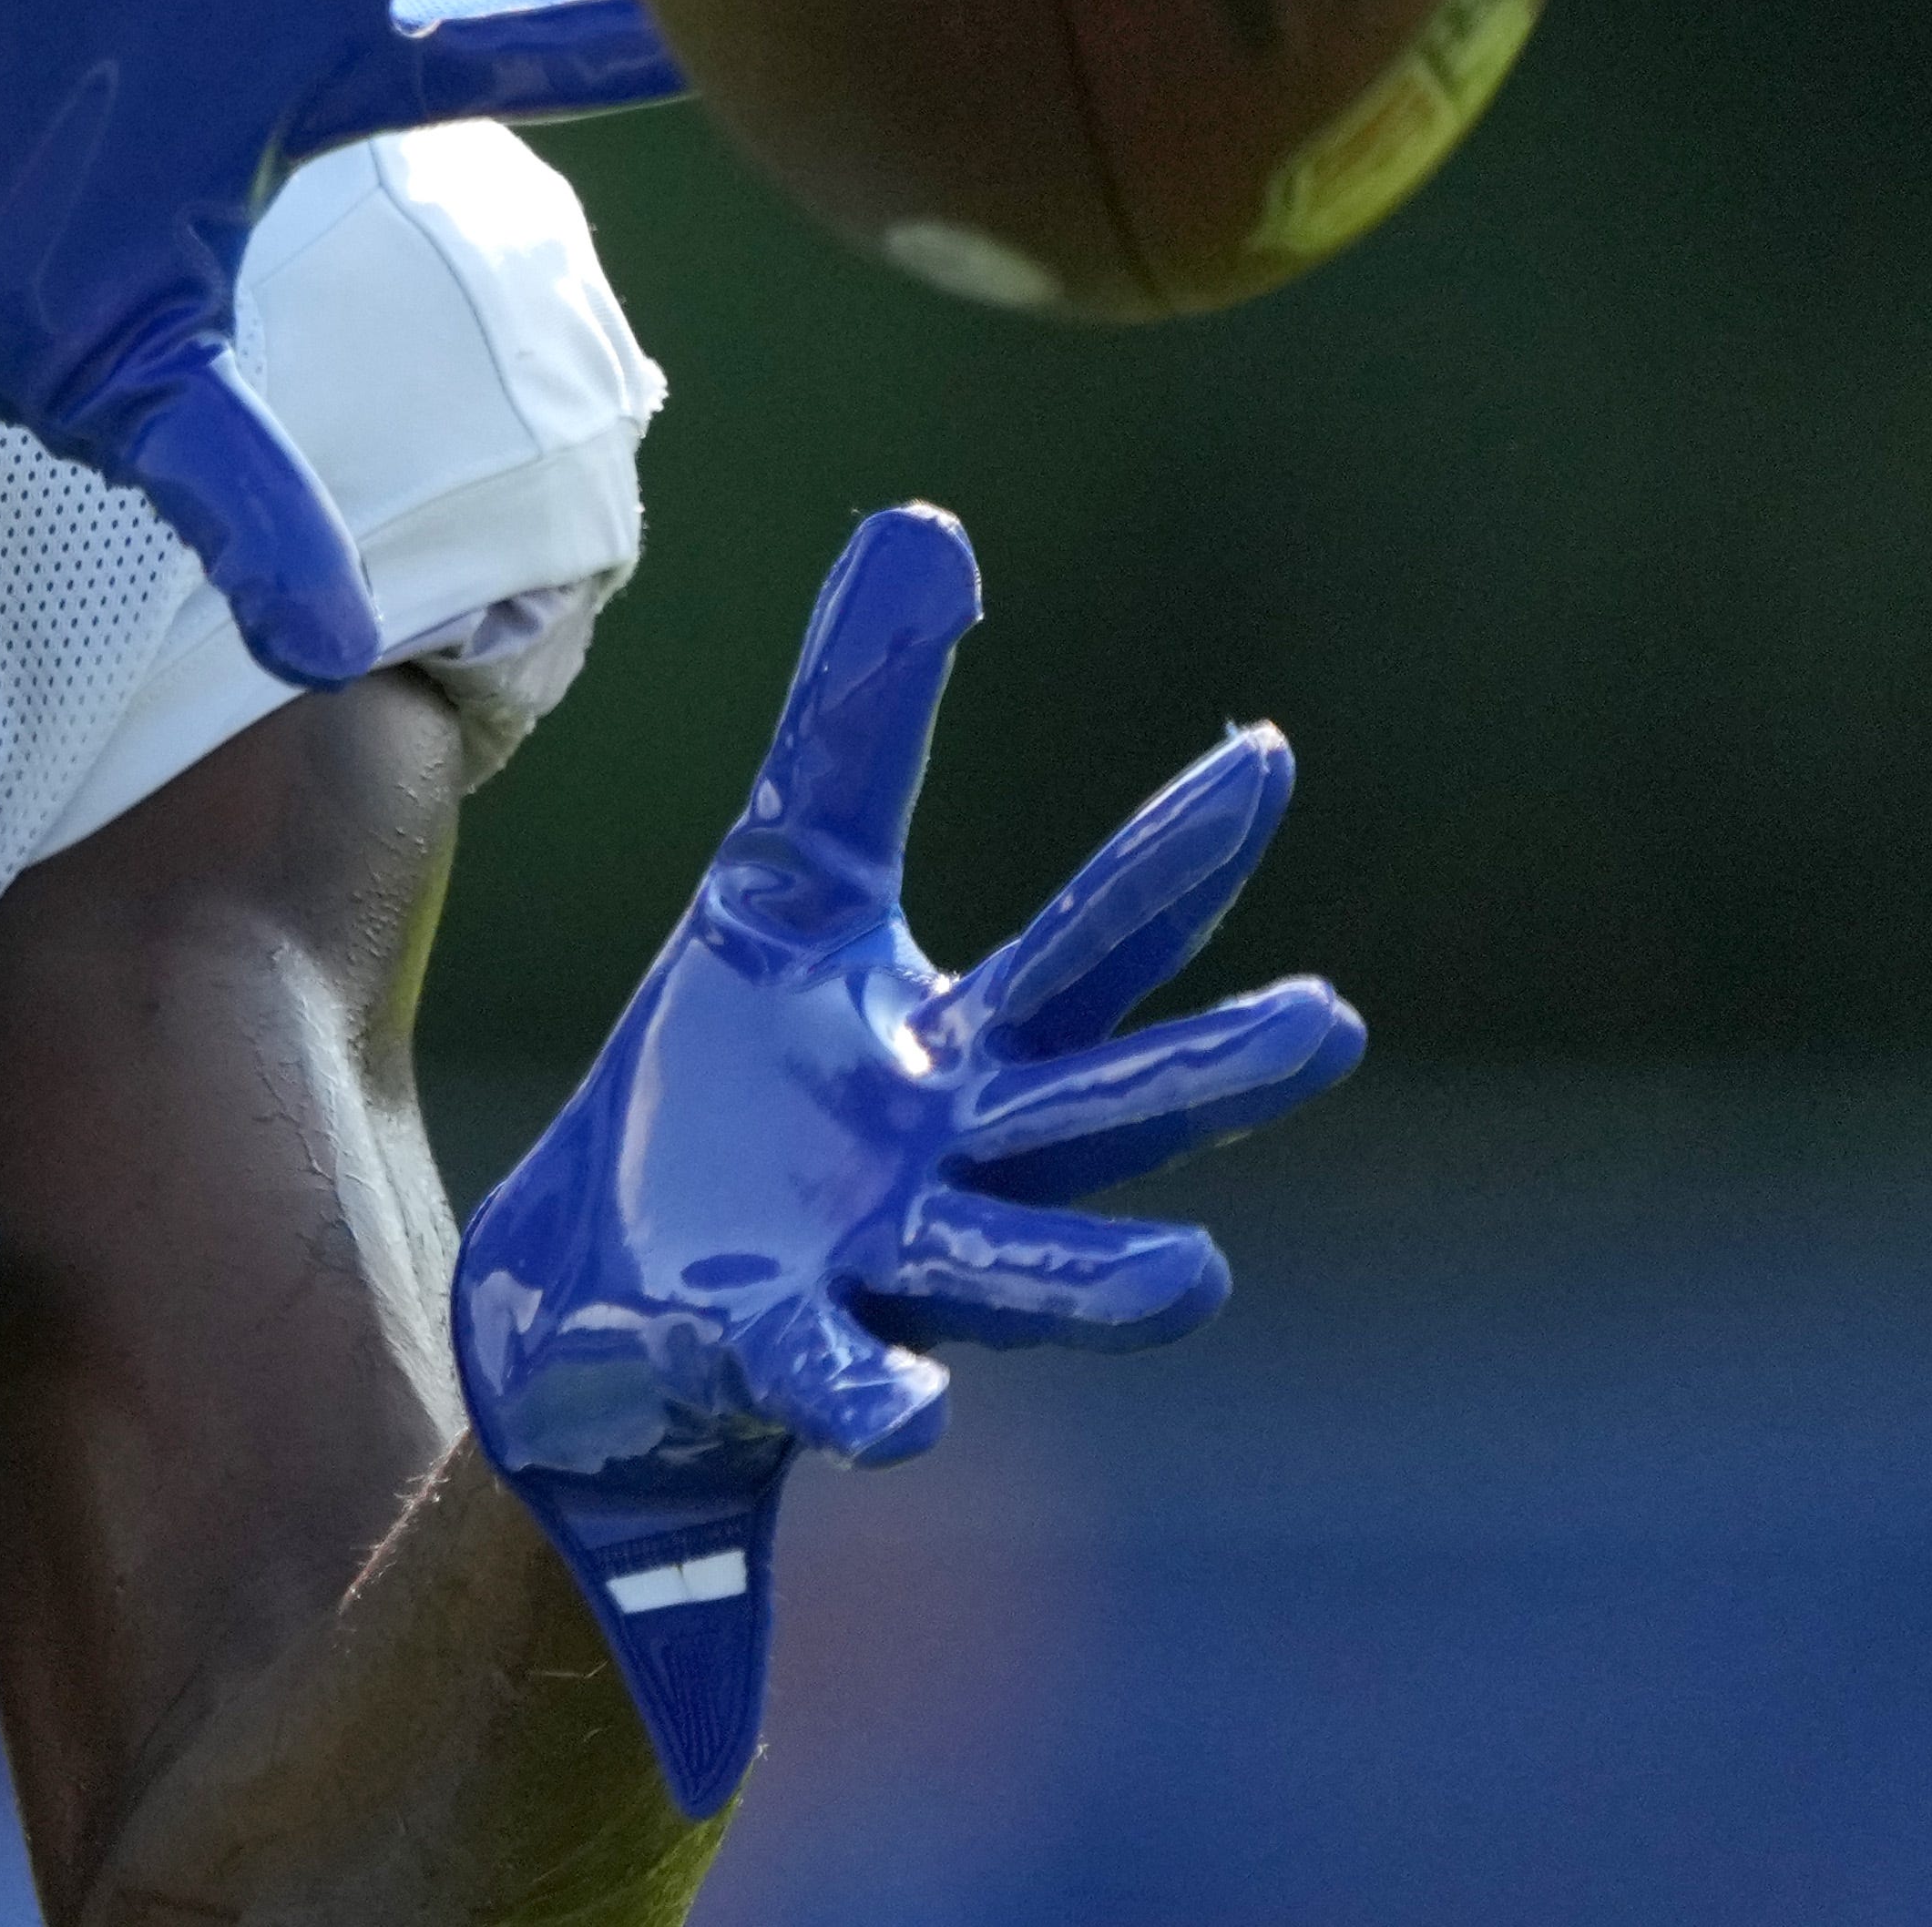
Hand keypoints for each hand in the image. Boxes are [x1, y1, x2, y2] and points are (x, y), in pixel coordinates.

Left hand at [450, 506, 1363, 1816]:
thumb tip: (926, 518)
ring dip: (1104, 1287)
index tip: (1261, 752)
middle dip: (1210, 1075)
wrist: (601, 1301)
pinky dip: (879, 1398)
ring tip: (1196, 1281)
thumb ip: (859, 723)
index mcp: (972, 1052)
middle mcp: (961, 1168)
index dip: (1173, 853)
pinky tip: (912, 1412)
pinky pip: (848, 1384)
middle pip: (1101, 1112)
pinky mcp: (782, 1357)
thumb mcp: (783, 884)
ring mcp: (885, 1273)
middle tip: (1330, 1020)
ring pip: (1016, 1278)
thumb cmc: (731, 1088)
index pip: (1092, 944)